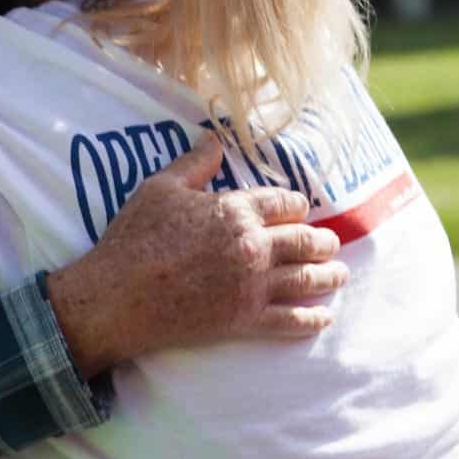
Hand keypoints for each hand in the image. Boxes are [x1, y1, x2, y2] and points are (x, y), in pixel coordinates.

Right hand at [48, 134, 348, 377]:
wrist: (118, 296)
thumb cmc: (135, 237)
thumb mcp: (160, 188)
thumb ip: (193, 163)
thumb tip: (213, 137)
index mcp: (236, 210)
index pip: (284, 203)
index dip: (297, 205)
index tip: (301, 210)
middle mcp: (253, 246)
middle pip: (305, 241)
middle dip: (323, 242)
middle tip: (331, 244)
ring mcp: (252, 285)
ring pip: (306, 279)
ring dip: (329, 277)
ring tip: (339, 276)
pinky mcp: (245, 320)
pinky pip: (291, 321)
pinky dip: (312, 320)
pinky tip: (324, 318)